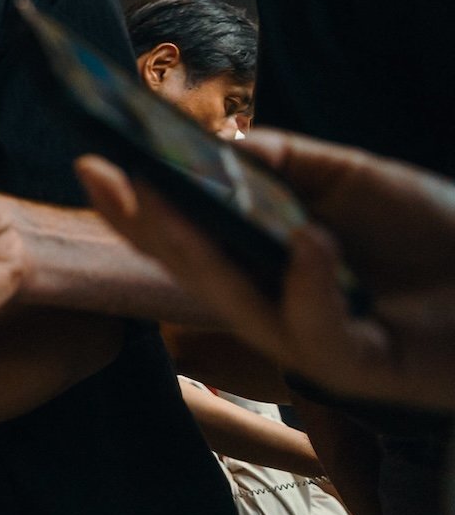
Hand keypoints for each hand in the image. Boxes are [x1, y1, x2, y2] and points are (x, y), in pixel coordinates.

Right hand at [77, 128, 454, 411]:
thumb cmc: (436, 233)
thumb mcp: (352, 178)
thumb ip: (286, 160)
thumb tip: (217, 142)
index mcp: (266, 263)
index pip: (185, 237)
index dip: (136, 207)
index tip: (93, 163)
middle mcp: (277, 305)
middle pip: (191, 271)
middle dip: (142, 225)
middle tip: (105, 179)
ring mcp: (313, 342)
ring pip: (238, 306)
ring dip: (200, 254)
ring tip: (170, 201)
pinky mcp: (361, 372)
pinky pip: (320, 336)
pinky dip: (311, 288)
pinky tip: (312, 242)